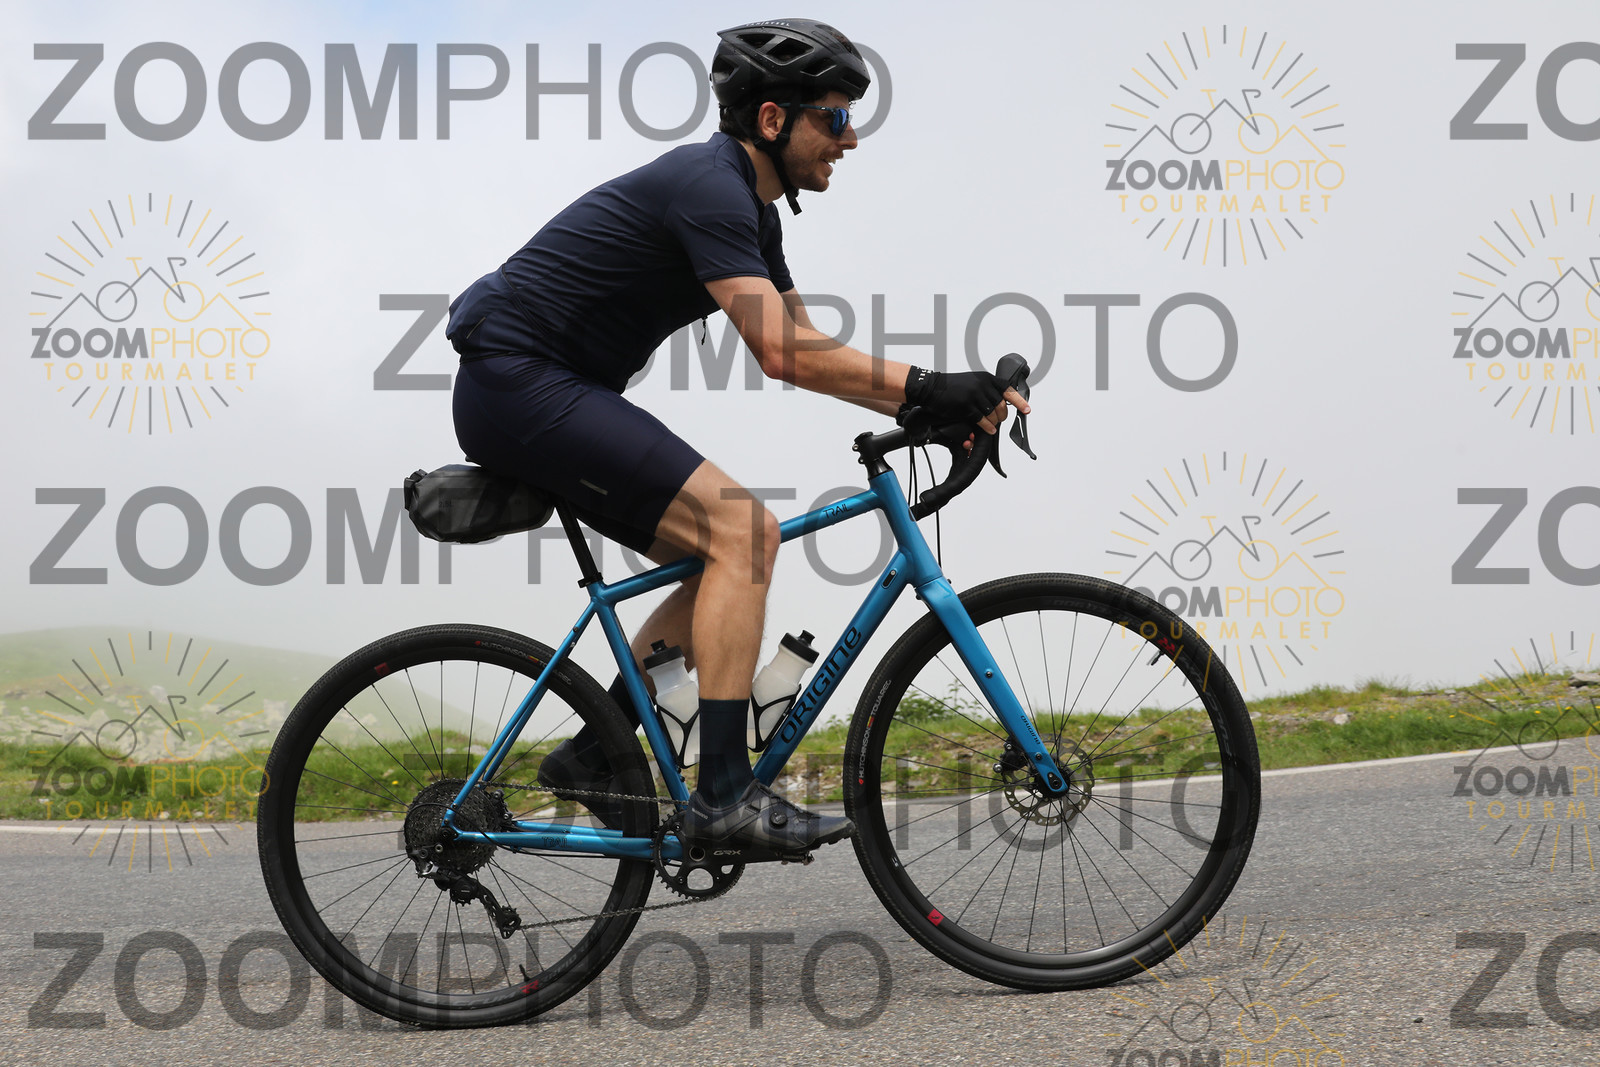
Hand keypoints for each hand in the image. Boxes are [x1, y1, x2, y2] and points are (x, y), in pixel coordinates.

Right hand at [904, 368, 1030, 452]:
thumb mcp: (972, 381)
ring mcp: (974, 396)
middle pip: (1002, 405)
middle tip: (999, 420)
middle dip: (1002, 416)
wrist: (931, 387)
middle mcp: (982, 385)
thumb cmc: (951, 386)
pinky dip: (987, 427)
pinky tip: (988, 429)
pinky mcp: (966, 407)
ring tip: (991, 424)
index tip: (1027, 410)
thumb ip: (986, 389)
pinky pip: (982, 420)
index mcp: (986, 378)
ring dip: (994, 422)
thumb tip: (1000, 403)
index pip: (1008, 390)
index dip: (1019, 401)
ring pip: (993, 414)